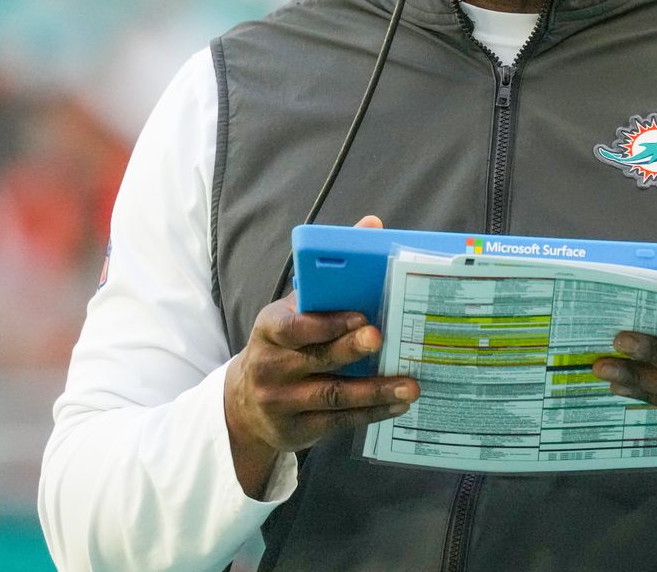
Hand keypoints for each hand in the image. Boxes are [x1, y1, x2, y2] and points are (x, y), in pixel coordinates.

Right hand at [223, 215, 418, 497]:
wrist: (247, 402)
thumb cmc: (285, 342)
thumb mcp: (295, 307)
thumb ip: (332, 272)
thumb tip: (372, 225)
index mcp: (270, 329)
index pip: (292, 326)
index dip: (326, 323)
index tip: (361, 315)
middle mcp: (271, 367)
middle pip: (315, 359)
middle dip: (350, 350)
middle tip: (382, 339)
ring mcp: (282, 402)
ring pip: (332, 396)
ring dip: (374, 390)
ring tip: (410, 385)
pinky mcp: (298, 430)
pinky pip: (340, 421)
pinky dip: (372, 413)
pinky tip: (399, 404)